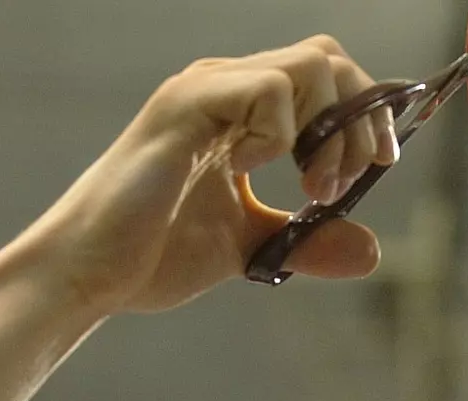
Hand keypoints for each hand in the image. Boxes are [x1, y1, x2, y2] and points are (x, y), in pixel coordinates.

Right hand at [22, 37, 397, 316]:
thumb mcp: (252, 248)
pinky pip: (269, 88)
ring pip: (310, 65)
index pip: (328, 76)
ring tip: (307, 189)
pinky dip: (280, 134)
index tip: (376, 167)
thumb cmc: (154, 255)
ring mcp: (205, 89)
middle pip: (328, 57)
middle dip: (358, 120)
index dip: (366, 115)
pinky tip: (247, 173)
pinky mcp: (186, 104)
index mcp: (242, 109)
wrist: (91, 275)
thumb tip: (372, 251)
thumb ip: (307, 242)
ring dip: (329, 132)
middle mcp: (226, 85)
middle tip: (338, 185)